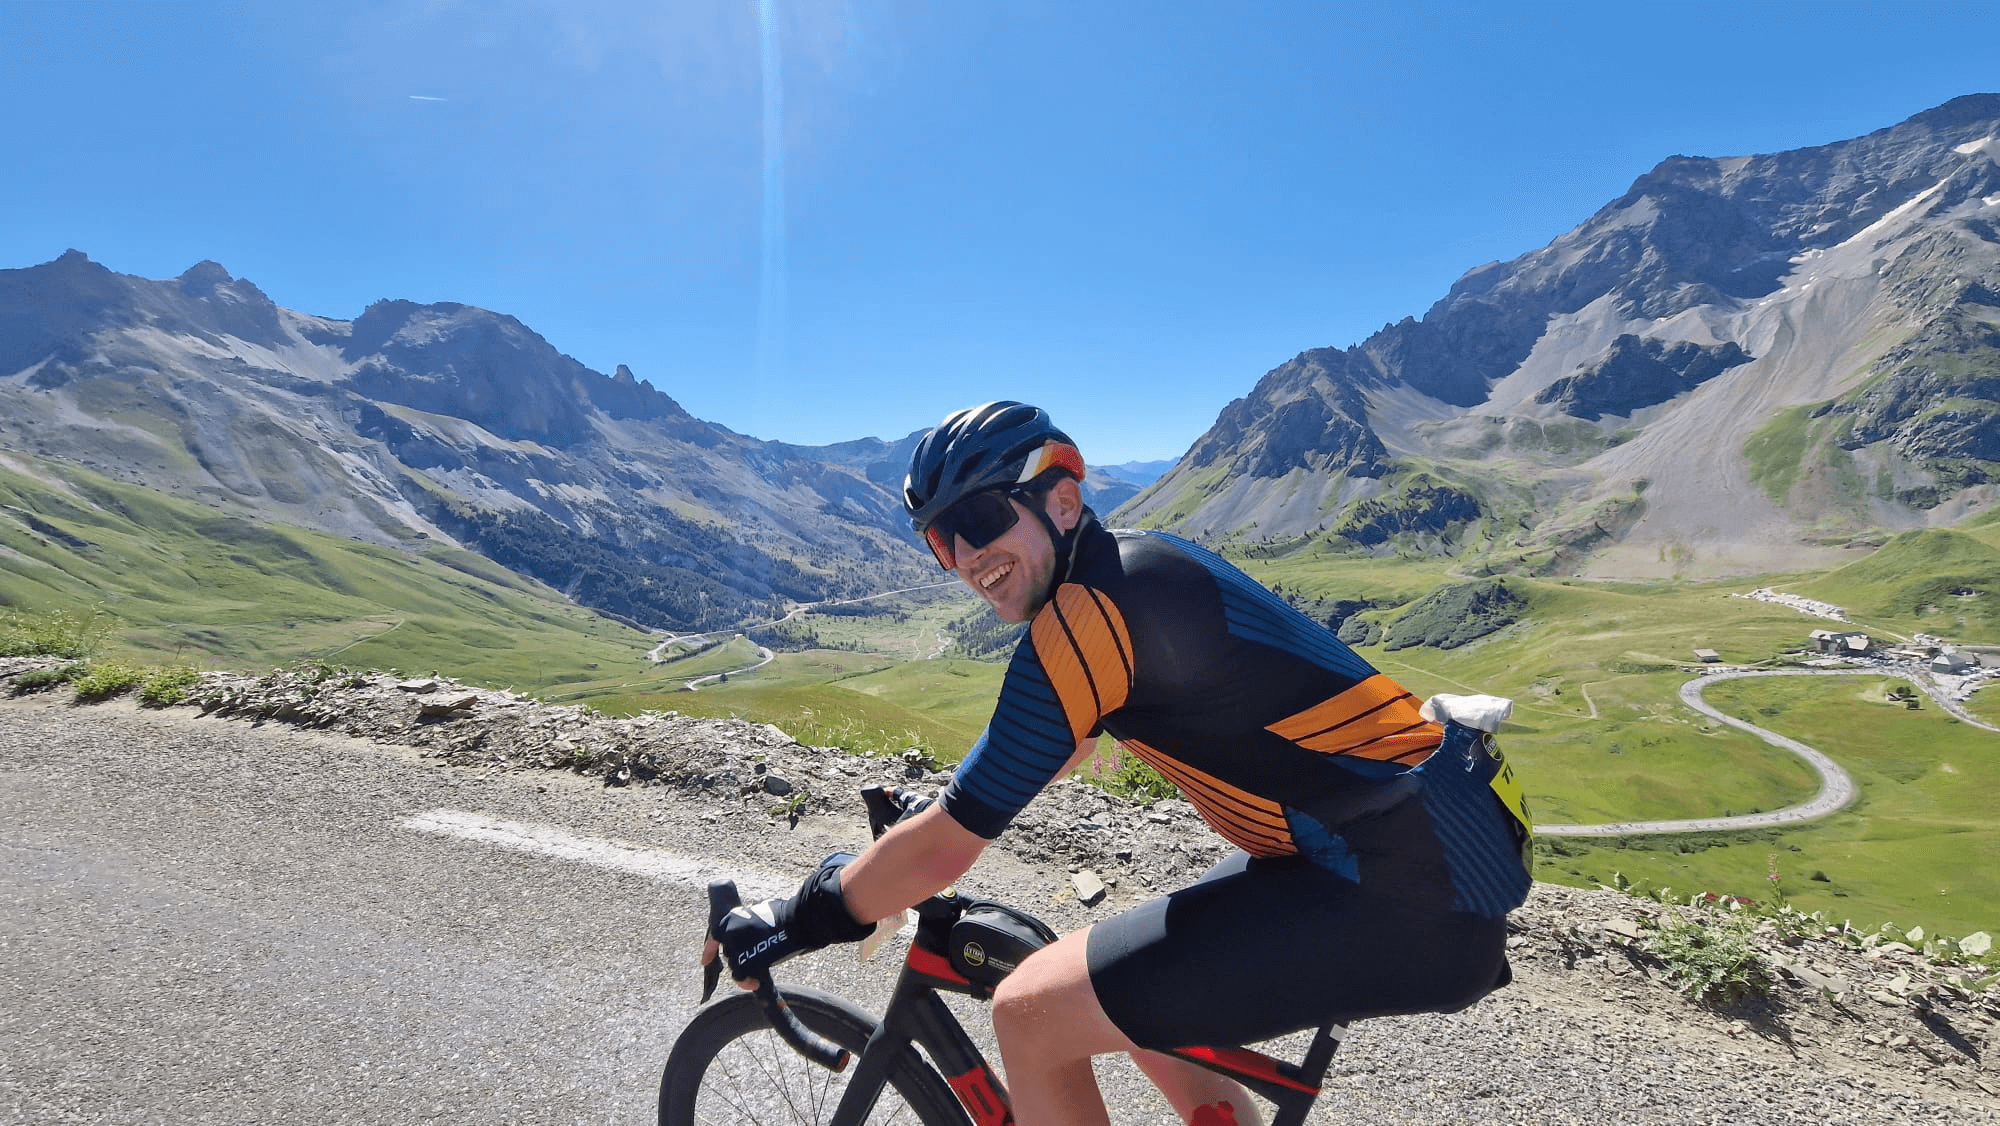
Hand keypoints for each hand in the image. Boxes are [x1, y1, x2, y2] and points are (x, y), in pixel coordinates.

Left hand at [701, 854, 873, 991]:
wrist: (796, 923)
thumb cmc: (783, 915)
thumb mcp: (758, 911)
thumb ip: (747, 923)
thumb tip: (747, 932)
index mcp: (729, 919)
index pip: (714, 938)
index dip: (709, 950)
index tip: (705, 960)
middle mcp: (728, 934)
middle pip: (729, 955)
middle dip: (740, 958)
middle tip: (756, 956)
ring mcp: (736, 949)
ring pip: (735, 967)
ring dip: (746, 969)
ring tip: (762, 964)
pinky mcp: (747, 962)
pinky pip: (742, 977)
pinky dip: (747, 982)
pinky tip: (755, 982)